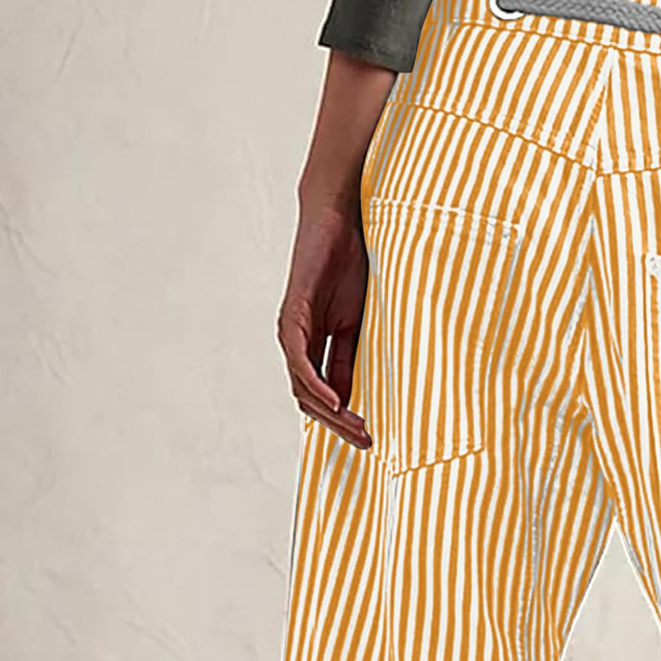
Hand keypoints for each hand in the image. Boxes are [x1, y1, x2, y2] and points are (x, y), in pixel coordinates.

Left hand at [275, 197, 373, 449]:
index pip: (321, 395)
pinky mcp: (294, 314)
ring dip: (329, 412)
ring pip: (303, 387)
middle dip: (338, 425)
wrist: (339, 218)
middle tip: (366, 442)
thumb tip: (351, 398)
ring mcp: (292, 329)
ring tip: (357, 426)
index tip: (368, 438)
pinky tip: (337, 401)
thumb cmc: (352, 263)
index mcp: (313, 344)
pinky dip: (317, 384)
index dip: (342, 420)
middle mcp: (296, 342)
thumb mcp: (358, 321)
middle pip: (309, 399)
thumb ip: (350, 356)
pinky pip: (302, 360)